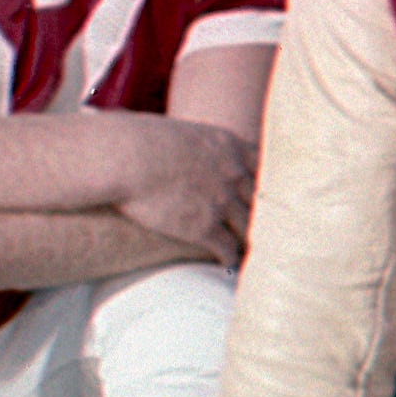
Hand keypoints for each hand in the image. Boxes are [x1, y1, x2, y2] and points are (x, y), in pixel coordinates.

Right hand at [115, 116, 256, 265]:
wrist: (124, 158)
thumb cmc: (137, 140)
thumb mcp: (179, 132)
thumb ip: (195, 145)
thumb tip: (184, 150)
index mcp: (229, 146)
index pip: (263, 166)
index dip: (266, 182)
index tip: (268, 194)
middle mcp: (233, 174)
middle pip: (261, 199)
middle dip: (265, 215)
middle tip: (271, 229)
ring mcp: (221, 201)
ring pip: (249, 227)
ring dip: (250, 240)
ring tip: (252, 250)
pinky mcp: (203, 227)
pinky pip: (227, 248)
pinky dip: (230, 258)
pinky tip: (229, 264)